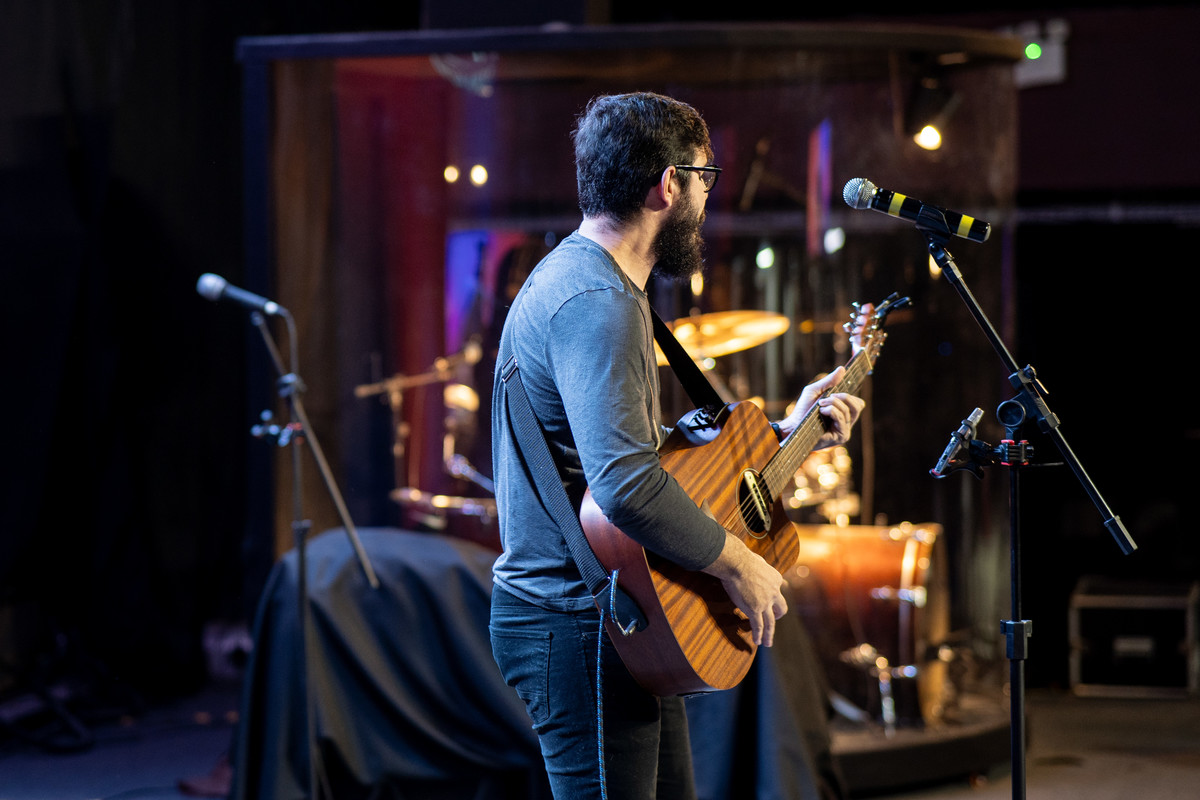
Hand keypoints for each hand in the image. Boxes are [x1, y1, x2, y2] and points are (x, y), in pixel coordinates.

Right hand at [701, 532, 788, 646]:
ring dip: (770, 634)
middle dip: (778, 615)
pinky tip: (757, 642)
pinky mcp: (755, 610)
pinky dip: (759, 635)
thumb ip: (759, 565)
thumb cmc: (742, 558)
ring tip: (768, 643)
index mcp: (775, 579)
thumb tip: (755, 561)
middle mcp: (774, 592)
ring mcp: (765, 603)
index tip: (771, 601)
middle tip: (774, 620)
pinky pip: (758, 626)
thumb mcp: (757, 560)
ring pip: (771, 623)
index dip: (774, 596)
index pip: (777, 591)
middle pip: (781, 608)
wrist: (736, 563)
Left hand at [778, 367, 864, 448]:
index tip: (836, 391)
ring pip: (849, 410)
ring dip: (833, 403)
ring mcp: (845, 430)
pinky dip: (832, 410)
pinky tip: (821, 412)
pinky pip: (842, 417)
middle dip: (844, 396)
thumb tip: (842, 368)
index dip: (850, 395)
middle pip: (859, 405)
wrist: (793, 425)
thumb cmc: (803, 410)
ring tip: (820, 404)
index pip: (858, 403)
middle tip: (829, 396)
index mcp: (844, 412)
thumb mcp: (815, 391)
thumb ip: (829, 381)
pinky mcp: (841, 436)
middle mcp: (847, 422)